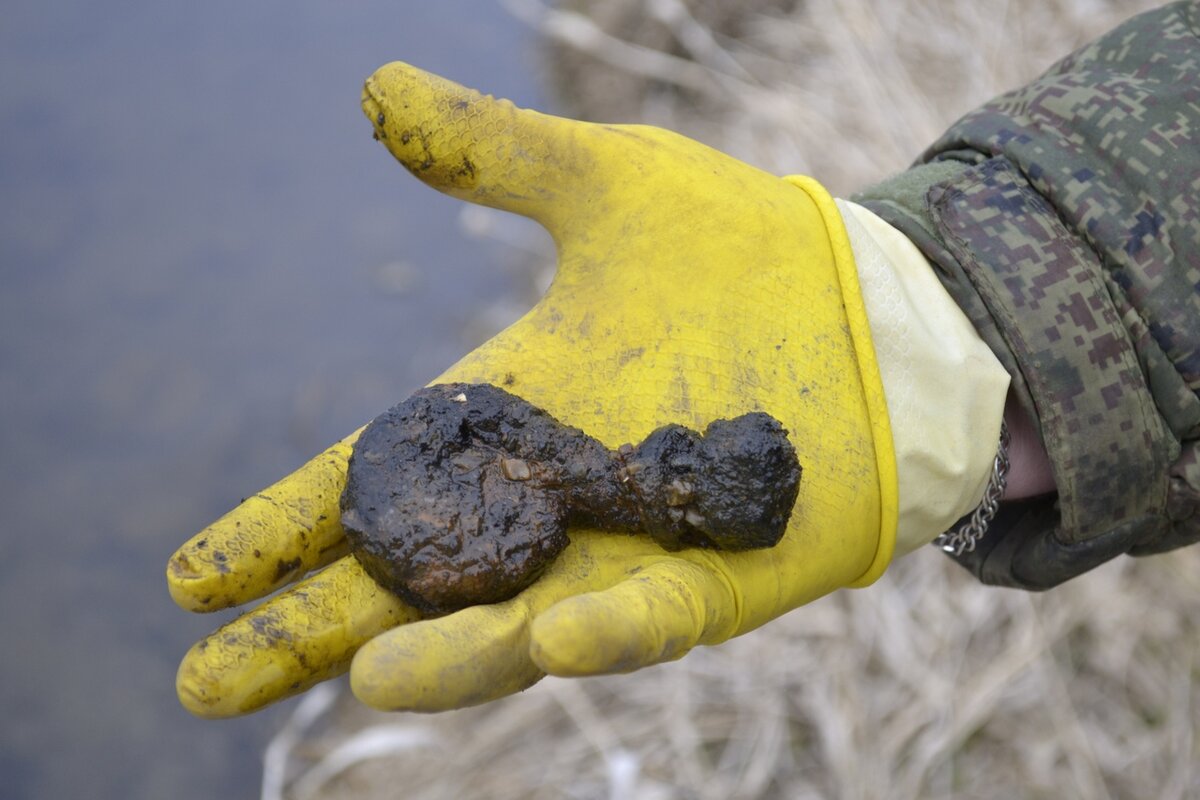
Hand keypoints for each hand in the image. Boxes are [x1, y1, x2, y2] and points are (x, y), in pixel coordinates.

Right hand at [167, 63, 897, 715]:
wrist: (876, 308)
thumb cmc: (744, 250)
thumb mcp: (605, 182)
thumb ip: (492, 152)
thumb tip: (373, 86)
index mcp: (507, 416)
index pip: (370, 481)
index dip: (281, 530)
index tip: (191, 576)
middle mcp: (548, 500)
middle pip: (411, 582)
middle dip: (312, 634)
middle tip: (207, 686)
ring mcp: (629, 548)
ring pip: (518, 627)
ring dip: (447, 659)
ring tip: (362, 675)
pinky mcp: (718, 578)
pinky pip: (655, 619)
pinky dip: (606, 632)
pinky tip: (555, 638)